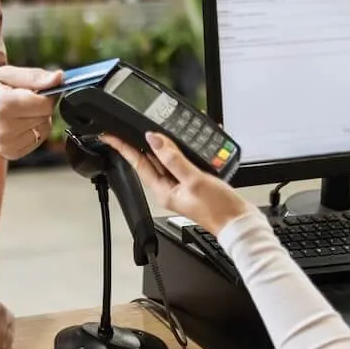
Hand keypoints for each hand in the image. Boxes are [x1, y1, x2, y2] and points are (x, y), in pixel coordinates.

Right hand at [0, 66, 62, 159]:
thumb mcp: (2, 74)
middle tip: (21, 97)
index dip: (46, 93)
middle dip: (40, 105)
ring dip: (37, 118)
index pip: (46, 103)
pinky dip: (32, 130)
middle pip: (46, 116)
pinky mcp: (10, 154)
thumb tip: (60, 78)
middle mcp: (7, 128)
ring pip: (44, 129)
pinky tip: (16, 122)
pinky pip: (36, 140)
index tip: (35, 87)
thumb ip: (33, 76)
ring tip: (16, 110)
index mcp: (5, 105)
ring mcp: (8, 144)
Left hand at [102, 132, 251, 235]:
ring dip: (168, 142)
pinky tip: (190, 139)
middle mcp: (170, 188)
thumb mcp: (194, 179)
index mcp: (163, 190)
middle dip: (145, 141)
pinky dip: (186, 148)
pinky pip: (185, 161)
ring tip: (163, 126)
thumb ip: (173, 158)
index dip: (123, 148)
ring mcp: (182, 185)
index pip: (137, 163)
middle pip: (151, 159)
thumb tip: (154, 140)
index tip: (110, 136)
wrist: (239, 223)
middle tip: (132, 124)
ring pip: (169, 158)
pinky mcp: (195, 182)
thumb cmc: (218, 209)